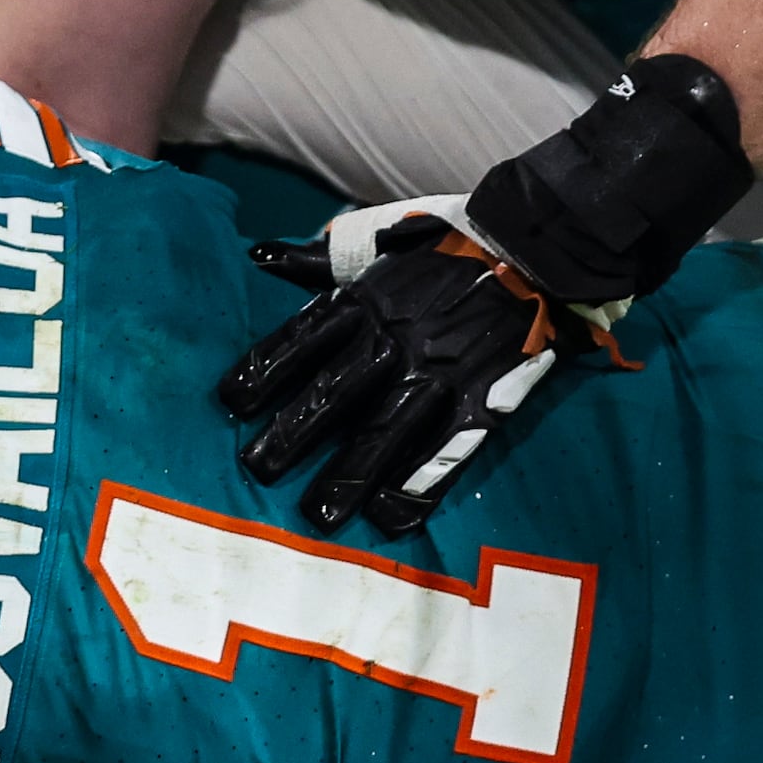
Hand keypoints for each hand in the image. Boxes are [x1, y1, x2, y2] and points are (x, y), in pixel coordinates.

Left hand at [215, 197, 609, 534]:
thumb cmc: (445, 252)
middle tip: (258, 470)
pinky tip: (388, 517)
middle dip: (292, 434)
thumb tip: (257, 255)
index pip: (300, 339)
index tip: (233, 402)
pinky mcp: (478, 400)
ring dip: (348, 474)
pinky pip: (442, 451)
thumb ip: (317, 261)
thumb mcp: (376, 245)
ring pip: (383, 430)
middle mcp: (394, 338)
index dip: (264, 371)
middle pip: (333, 392)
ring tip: (318, 515)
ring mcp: (436, 372)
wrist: (529, 249)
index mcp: (365, 300)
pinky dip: (415, 487)